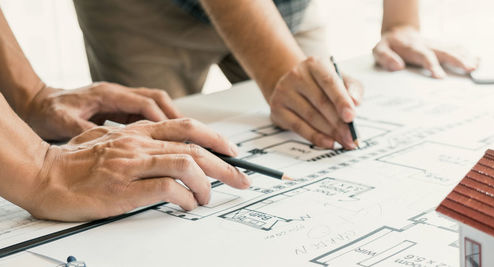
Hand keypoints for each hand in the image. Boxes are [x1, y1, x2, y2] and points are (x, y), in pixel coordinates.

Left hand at [23, 82, 180, 140]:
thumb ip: (86, 131)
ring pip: (156, 106)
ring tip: (188, 141)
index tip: (178, 137)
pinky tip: (167, 143)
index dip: (164, 120)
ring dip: (173, 122)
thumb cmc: (46, 112)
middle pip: (159, 100)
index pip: (145, 103)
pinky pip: (147, 115)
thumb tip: (108, 143)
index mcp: (107, 94)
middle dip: (179, 118)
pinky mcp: (118, 108)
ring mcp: (119, 99)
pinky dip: (160, 126)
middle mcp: (117, 93)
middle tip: (199, 138)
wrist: (35, 103)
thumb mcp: (63, 123)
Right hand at [25, 119, 249, 220]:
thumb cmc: (71, 163)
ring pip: (187, 164)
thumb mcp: (107, 141)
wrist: (41, 175)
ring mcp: (132, 164)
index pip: (187, 127)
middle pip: (195, 147)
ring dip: (206, 184)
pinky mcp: (125, 188)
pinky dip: (185, 198)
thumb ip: (135, 142)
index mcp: (137, 132)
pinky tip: (187, 206)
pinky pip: (168, 189)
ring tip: (206, 199)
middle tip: (242, 180)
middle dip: (226, 166)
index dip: (216, 139)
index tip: (233, 153)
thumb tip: (163, 151)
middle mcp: (138, 143)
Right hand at [268, 57, 363, 149]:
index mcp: (315, 64)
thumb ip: (353, 89)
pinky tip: (329, 143)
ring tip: (345, 141)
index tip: (351, 117)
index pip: (329, 82)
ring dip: (330, 132)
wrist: (297, 85)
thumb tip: (355, 102)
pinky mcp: (277, 108)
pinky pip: (298, 127)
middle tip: (352, 137)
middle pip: (321, 102)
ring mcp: (284, 91)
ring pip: (310, 116)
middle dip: (339, 123)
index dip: (341, 101)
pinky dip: (315, 137)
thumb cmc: (325, 85)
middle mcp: (297, 75)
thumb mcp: (343, 80)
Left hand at [372, 25, 477, 77]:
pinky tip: (477, 60)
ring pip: (452, 49)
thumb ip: (386, 57)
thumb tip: (397, 66)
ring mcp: (436, 45)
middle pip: (444, 52)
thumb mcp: (379, 50)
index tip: (440, 77)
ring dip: (465, 57)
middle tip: (469, 68)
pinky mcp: (441, 46)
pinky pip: (455, 48)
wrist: (399, 32)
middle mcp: (427, 45)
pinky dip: (467, 54)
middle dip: (457, 60)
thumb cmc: (390, 45)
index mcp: (412, 48)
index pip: (424, 56)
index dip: (432, 65)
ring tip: (476, 65)